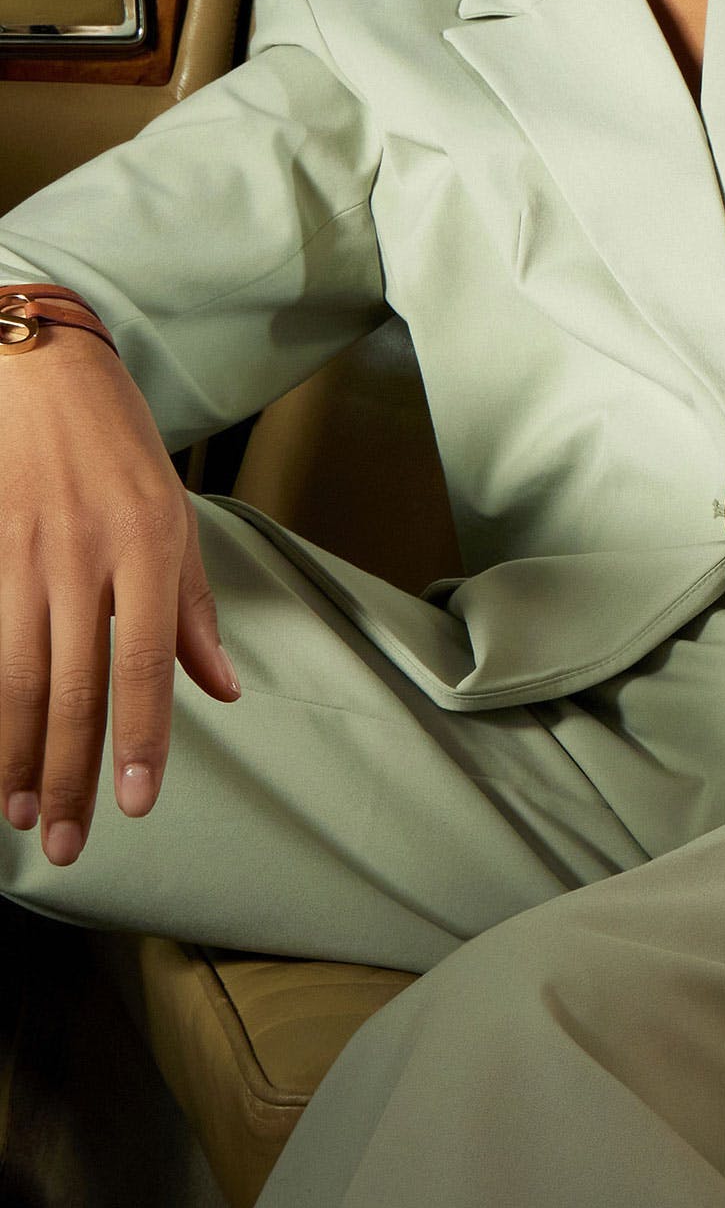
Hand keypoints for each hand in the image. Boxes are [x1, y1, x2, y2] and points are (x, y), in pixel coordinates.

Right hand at [0, 332, 238, 864]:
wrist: (38, 367)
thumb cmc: (117, 444)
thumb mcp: (174, 520)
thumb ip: (193, 612)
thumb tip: (220, 691)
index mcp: (145, 551)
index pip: (143, 667)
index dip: (139, 742)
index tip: (134, 805)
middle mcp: (82, 557)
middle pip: (74, 688)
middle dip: (69, 773)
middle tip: (66, 840)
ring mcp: (22, 554)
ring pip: (16, 676)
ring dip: (15, 754)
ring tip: (20, 812)